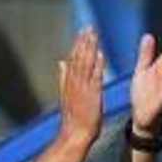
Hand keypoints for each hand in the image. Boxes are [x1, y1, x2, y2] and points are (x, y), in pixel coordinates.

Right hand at [58, 27, 104, 145]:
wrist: (74, 134)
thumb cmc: (73, 118)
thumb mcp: (66, 94)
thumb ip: (64, 76)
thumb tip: (61, 61)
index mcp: (68, 82)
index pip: (73, 58)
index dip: (78, 43)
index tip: (82, 31)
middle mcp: (74, 82)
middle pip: (78, 57)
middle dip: (83, 41)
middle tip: (88, 26)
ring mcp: (82, 88)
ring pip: (85, 64)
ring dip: (89, 48)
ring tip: (93, 34)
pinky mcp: (91, 95)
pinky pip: (94, 77)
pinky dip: (97, 65)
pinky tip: (100, 54)